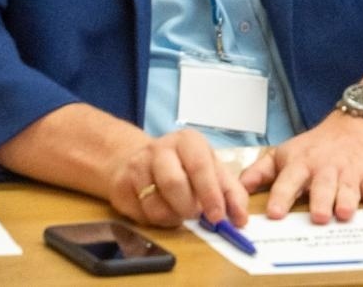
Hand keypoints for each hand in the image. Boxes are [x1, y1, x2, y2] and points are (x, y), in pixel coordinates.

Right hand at [108, 129, 250, 228]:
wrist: (137, 159)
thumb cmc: (183, 167)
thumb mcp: (211, 171)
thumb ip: (231, 193)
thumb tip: (241, 219)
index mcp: (189, 141)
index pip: (200, 166)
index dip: (210, 194)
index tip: (217, 217)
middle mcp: (161, 148)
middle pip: (174, 183)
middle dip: (187, 207)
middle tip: (194, 216)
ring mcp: (138, 165)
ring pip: (155, 203)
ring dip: (172, 217)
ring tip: (178, 213)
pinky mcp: (122, 185)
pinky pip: (140, 213)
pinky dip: (155, 220)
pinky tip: (161, 211)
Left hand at [239, 111, 362, 224]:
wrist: (355, 125)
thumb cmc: (316, 146)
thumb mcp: (285, 153)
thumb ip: (260, 172)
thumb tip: (234, 189)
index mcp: (301, 165)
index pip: (288, 181)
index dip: (281, 197)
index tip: (274, 213)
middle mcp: (325, 168)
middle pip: (322, 186)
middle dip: (320, 200)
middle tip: (317, 216)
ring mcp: (349, 172)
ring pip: (348, 188)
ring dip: (347, 200)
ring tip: (344, 213)